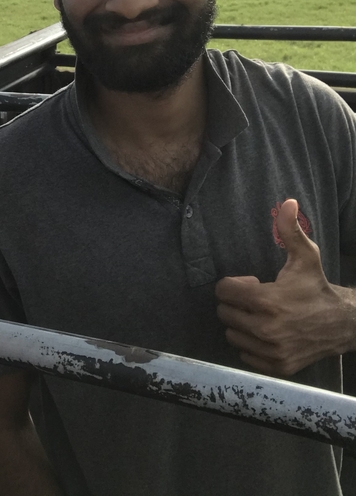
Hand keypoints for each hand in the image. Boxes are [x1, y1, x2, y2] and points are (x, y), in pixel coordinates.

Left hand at [215, 198, 354, 375]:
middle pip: (224, 314)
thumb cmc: (316, 286)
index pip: (224, 291)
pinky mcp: (277, 366)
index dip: (234, 284)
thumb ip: (290, 229)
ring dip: (241, 325)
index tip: (251, 282)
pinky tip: (266, 333)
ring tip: (260, 316)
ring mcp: (271, 350)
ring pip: (232, 336)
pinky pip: (245, 356)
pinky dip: (251, 345)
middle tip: (254, 299)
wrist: (342, 324)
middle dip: (235, 304)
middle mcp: (266, 328)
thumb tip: (288, 201)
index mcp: (267, 300)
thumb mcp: (305, 255)